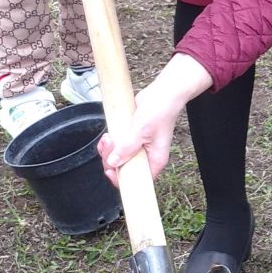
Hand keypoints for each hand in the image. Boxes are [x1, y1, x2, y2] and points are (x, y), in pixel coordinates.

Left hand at [97, 54, 214, 182]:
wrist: (163, 92)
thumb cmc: (161, 111)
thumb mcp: (142, 130)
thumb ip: (128, 147)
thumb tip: (114, 162)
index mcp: (154, 160)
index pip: (137, 181)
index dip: (121, 179)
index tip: (110, 169)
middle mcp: (146, 156)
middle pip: (123, 169)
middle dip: (111, 159)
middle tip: (110, 144)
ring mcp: (138, 147)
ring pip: (118, 158)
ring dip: (108, 150)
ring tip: (108, 137)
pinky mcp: (131, 138)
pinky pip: (117, 146)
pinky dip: (110, 142)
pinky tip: (108, 135)